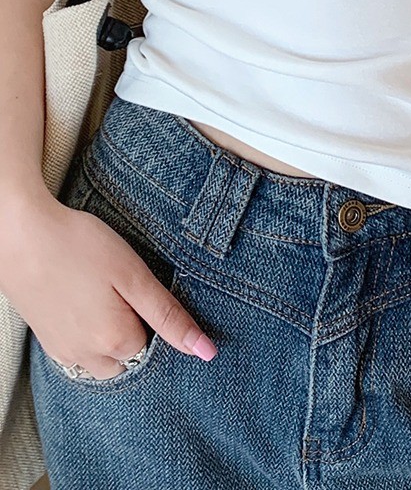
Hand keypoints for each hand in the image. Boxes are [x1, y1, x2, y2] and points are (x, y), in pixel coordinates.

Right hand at [1, 189, 216, 376]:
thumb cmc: (80, 247)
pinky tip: (83, 300)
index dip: (153, 314)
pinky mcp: (46, 340)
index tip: (139, 287)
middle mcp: (87, 358)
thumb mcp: (133, 276)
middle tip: (120, 289)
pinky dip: (88, 335)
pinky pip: (78, 352)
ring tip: (102, 294)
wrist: (18, 235)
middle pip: (129, 357)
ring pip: (102, 361)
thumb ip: (168, 315)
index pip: (155, 344)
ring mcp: (63, 352)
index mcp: (115, 342)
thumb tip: (206, 351)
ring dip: (110, 337)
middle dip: (133, 331)